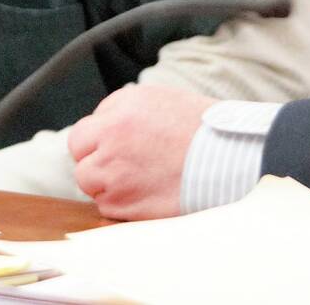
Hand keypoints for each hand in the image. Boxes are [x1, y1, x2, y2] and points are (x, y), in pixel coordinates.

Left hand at [68, 85, 215, 219]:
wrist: (229, 158)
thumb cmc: (202, 129)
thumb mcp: (158, 101)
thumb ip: (123, 111)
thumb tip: (101, 127)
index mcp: (121, 108)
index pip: (85, 131)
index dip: (97, 142)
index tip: (112, 149)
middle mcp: (111, 137)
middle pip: (80, 157)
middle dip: (96, 162)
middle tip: (123, 167)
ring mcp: (114, 173)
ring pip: (90, 183)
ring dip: (106, 185)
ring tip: (139, 181)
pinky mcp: (124, 204)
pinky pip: (107, 208)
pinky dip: (122, 205)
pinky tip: (148, 195)